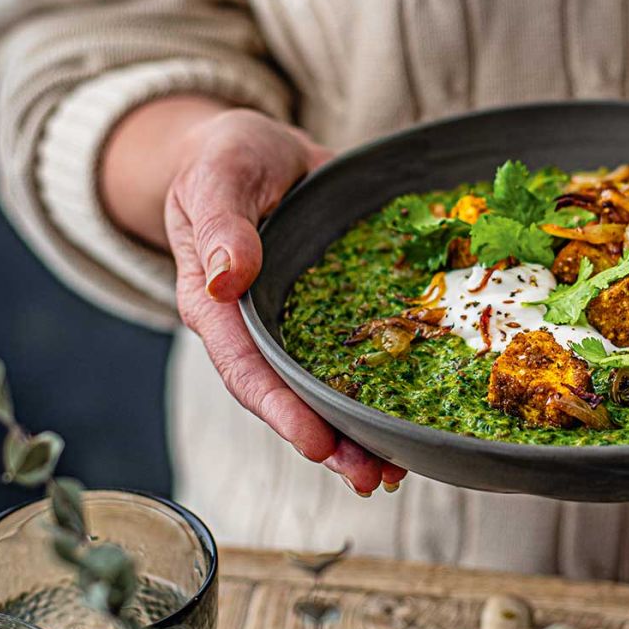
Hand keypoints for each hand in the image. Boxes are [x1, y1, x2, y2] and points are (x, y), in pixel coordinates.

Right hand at [162, 108, 405, 494]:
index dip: (281, 409)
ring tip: (395, 470)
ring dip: (358, 432)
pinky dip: (382, 388)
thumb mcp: (218, 176)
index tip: (317, 444)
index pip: (246, 369)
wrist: (259, 152)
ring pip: (325, 389)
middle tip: (372, 476)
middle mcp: (258, 329)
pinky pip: (356, 356)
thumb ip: (220, 224)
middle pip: (289, 397)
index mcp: (216, 306)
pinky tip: (412, 417)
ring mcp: (298, 326)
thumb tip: (226, 278)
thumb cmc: (226, 160)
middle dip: (330, 441)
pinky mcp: (334, 314)